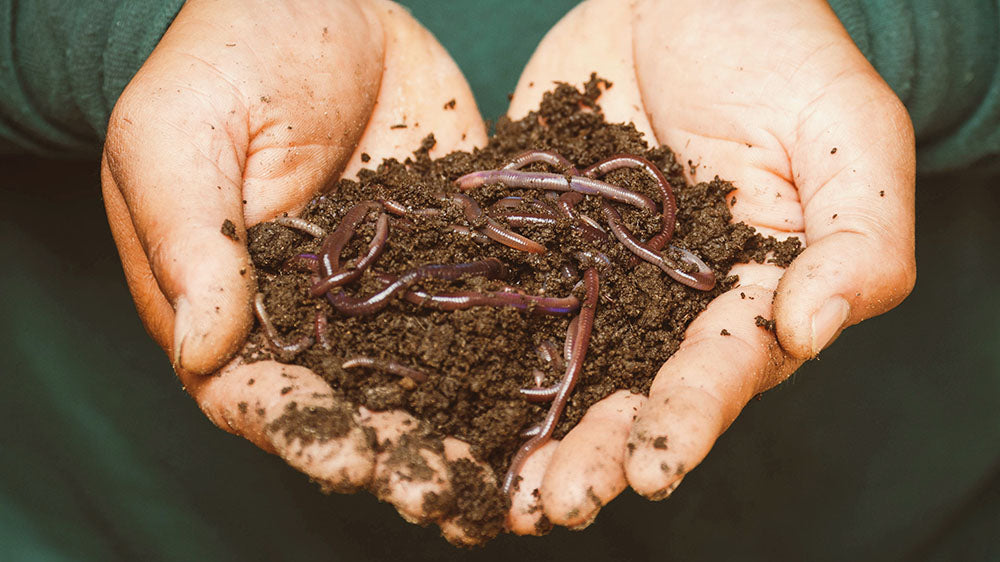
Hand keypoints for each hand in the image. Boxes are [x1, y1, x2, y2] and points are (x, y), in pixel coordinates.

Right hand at [101, 0, 493, 543]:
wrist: (316, 0)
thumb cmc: (223, 61)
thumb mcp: (179, 137)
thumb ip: (191, 241)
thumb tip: (205, 349)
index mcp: (238, 308)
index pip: (264, 395)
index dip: (307, 434)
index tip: (352, 459)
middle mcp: (321, 319)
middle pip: (360, 408)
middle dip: (404, 456)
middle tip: (452, 495)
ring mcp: (394, 292)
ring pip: (434, 378)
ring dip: (472, 432)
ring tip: (520, 477)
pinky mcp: (455, 254)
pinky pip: (489, 310)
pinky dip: (521, 355)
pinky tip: (564, 391)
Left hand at [503, 0, 915, 531]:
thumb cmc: (780, 50)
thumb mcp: (846, 133)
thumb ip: (858, 238)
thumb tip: (810, 332)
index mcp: (751, 295)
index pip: (724, 370)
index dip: (690, 419)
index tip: (653, 467)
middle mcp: (670, 308)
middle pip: (635, 394)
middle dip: (600, 453)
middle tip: (557, 503)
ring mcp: (597, 280)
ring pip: (564, 371)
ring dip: (533, 433)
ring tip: (501, 489)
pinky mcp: (536, 246)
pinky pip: (503, 303)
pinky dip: (471, 354)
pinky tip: (436, 400)